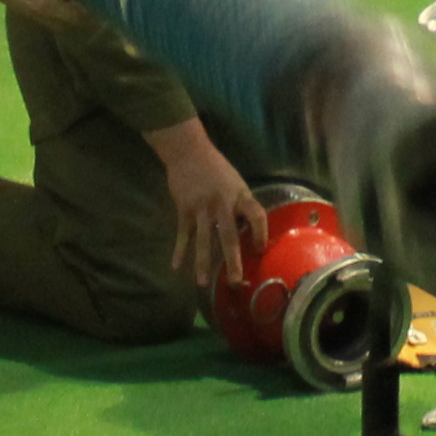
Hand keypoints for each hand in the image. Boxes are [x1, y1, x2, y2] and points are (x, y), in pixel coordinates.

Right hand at [155, 125, 266, 290]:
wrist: (189, 152)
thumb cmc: (217, 169)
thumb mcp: (236, 183)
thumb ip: (242, 206)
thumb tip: (248, 233)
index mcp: (240, 196)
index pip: (257, 216)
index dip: (261, 234)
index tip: (260, 250)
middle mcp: (222, 204)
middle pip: (229, 236)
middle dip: (233, 261)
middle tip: (236, 282)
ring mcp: (202, 208)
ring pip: (204, 240)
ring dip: (203, 263)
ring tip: (203, 283)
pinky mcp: (184, 210)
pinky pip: (183, 234)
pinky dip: (179, 250)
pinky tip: (175, 266)